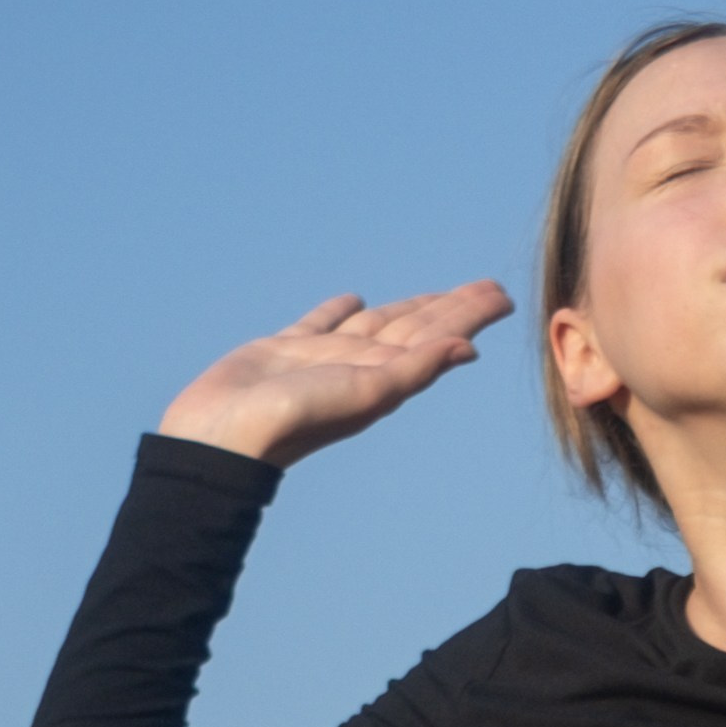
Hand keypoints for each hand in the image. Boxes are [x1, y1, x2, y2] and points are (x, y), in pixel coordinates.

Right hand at [158, 281, 514, 468]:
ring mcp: (322, 359)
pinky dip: (337, 310)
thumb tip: (469, 349)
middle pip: (416, 327)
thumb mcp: (365, 394)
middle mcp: (360, 367)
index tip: (502, 297)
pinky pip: (320, 324)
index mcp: (385, 377)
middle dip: (451, 307)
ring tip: (433, 295)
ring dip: (405, 308)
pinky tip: (352, 300)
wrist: (223, 438)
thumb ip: (415, 370)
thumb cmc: (295, 421)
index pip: (437, 335)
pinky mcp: (283, 351)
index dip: (469, 316)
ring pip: (375, 324)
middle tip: (488, 288)